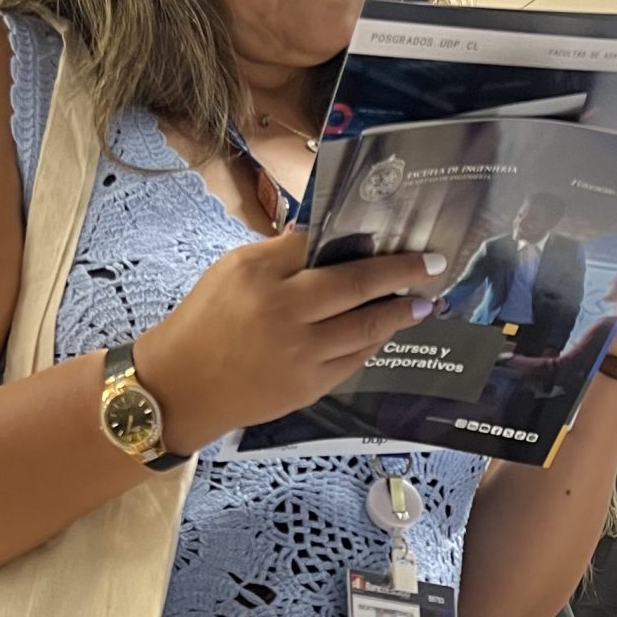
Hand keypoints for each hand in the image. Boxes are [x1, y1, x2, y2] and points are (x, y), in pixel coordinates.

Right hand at [132, 229, 448, 454]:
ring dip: (402, 311)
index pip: (319, 245)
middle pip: (357, 284)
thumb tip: (324, 236)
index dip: (358, 236)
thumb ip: (279, 253)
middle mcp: (285, 311)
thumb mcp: (230, 271)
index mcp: (261, 275)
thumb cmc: (205, 321)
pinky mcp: (310, 385)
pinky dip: (377, 340)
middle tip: (434, 261)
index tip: (391, 229)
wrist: (182, 387)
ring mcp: (302, 353)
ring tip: (426, 298)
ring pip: (366, 326)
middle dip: (401, 271)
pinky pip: (356, 358)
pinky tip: (391, 328)